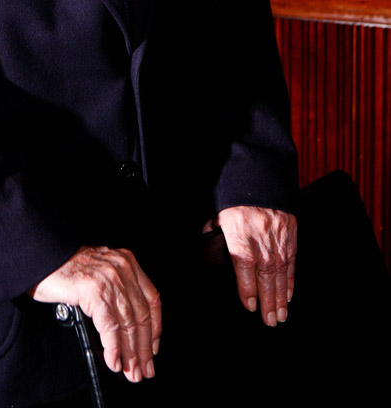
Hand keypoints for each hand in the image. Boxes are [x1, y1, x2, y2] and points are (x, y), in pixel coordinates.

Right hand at [29, 246, 160, 382]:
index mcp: (127, 263)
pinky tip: (114, 361)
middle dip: (144, 348)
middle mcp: (122, 269)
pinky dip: (113, 348)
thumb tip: (128, 328)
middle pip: (142, 316)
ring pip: (128, 324)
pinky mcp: (94, 291)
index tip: (153, 348)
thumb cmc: (66, 267)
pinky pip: (109, 327)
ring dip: (131, 353)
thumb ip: (118, 290)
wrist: (41, 257)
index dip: (155, 328)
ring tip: (130, 371)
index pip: (151, 300)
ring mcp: (109, 279)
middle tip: (144, 369)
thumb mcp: (101, 271)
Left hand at [205, 206, 296, 325]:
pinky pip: (291, 263)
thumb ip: (212, 233)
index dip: (248, 289)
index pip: (245, 267)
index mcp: (240, 234)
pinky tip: (288, 295)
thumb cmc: (235, 196)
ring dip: (281, 297)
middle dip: (268, 302)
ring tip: (280, 315)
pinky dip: (290, 281)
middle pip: (266, 276)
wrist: (260, 176)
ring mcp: (278, 238)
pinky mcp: (290, 235)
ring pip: (280, 273)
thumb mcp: (218, 213)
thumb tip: (205, 248)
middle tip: (270, 321)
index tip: (250, 306)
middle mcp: (261, 239)